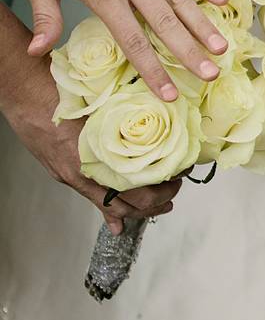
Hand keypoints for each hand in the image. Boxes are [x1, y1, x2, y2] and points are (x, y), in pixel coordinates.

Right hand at [5, 66, 180, 235]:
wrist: (26, 94)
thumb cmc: (64, 93)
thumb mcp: (105, 104)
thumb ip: (129, 118)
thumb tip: (162, 115)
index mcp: (102, 155)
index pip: (142, 186)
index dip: (167, 184)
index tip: (182, 172)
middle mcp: (86, 172)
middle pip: (131, 203)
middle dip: (159, 200)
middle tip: (176, 188)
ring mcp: (73, 176)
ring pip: (113, 207)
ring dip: (139, 210)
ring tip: (161, 204)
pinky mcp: (65, 174)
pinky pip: (92, 201)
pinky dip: (109, 215)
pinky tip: (118, 226)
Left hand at [17, 0, 229, 100]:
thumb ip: (44, 17)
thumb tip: (37, 53)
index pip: (131, 39)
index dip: (152, 69)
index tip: (169, 94)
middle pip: (165, 23)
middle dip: (190, 52)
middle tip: (211, 75)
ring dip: (204, 24)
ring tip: (223, 46)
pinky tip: (223, 0)